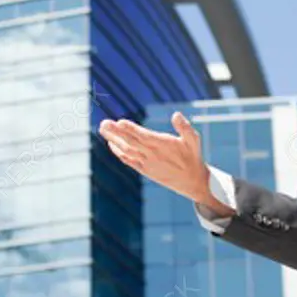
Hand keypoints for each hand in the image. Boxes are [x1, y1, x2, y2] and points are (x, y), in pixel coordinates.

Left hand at [99, 112, 218, 206]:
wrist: (192, 182)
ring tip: (102, 129)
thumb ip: (185, 127)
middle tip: (103, 123)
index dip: (131, 129)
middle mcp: (152, 155)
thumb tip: (176, 114)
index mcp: (163, 145)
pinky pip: (129, 161)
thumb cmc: (192, 157)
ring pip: (127, 150)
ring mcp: (147, 163)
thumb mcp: (194, 140)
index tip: (119, 122)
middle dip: (116, 132)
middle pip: (131, 142)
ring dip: (114, 140)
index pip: (144, 136)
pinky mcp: (145, 170)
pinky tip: (111, 144)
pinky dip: (119, 153)